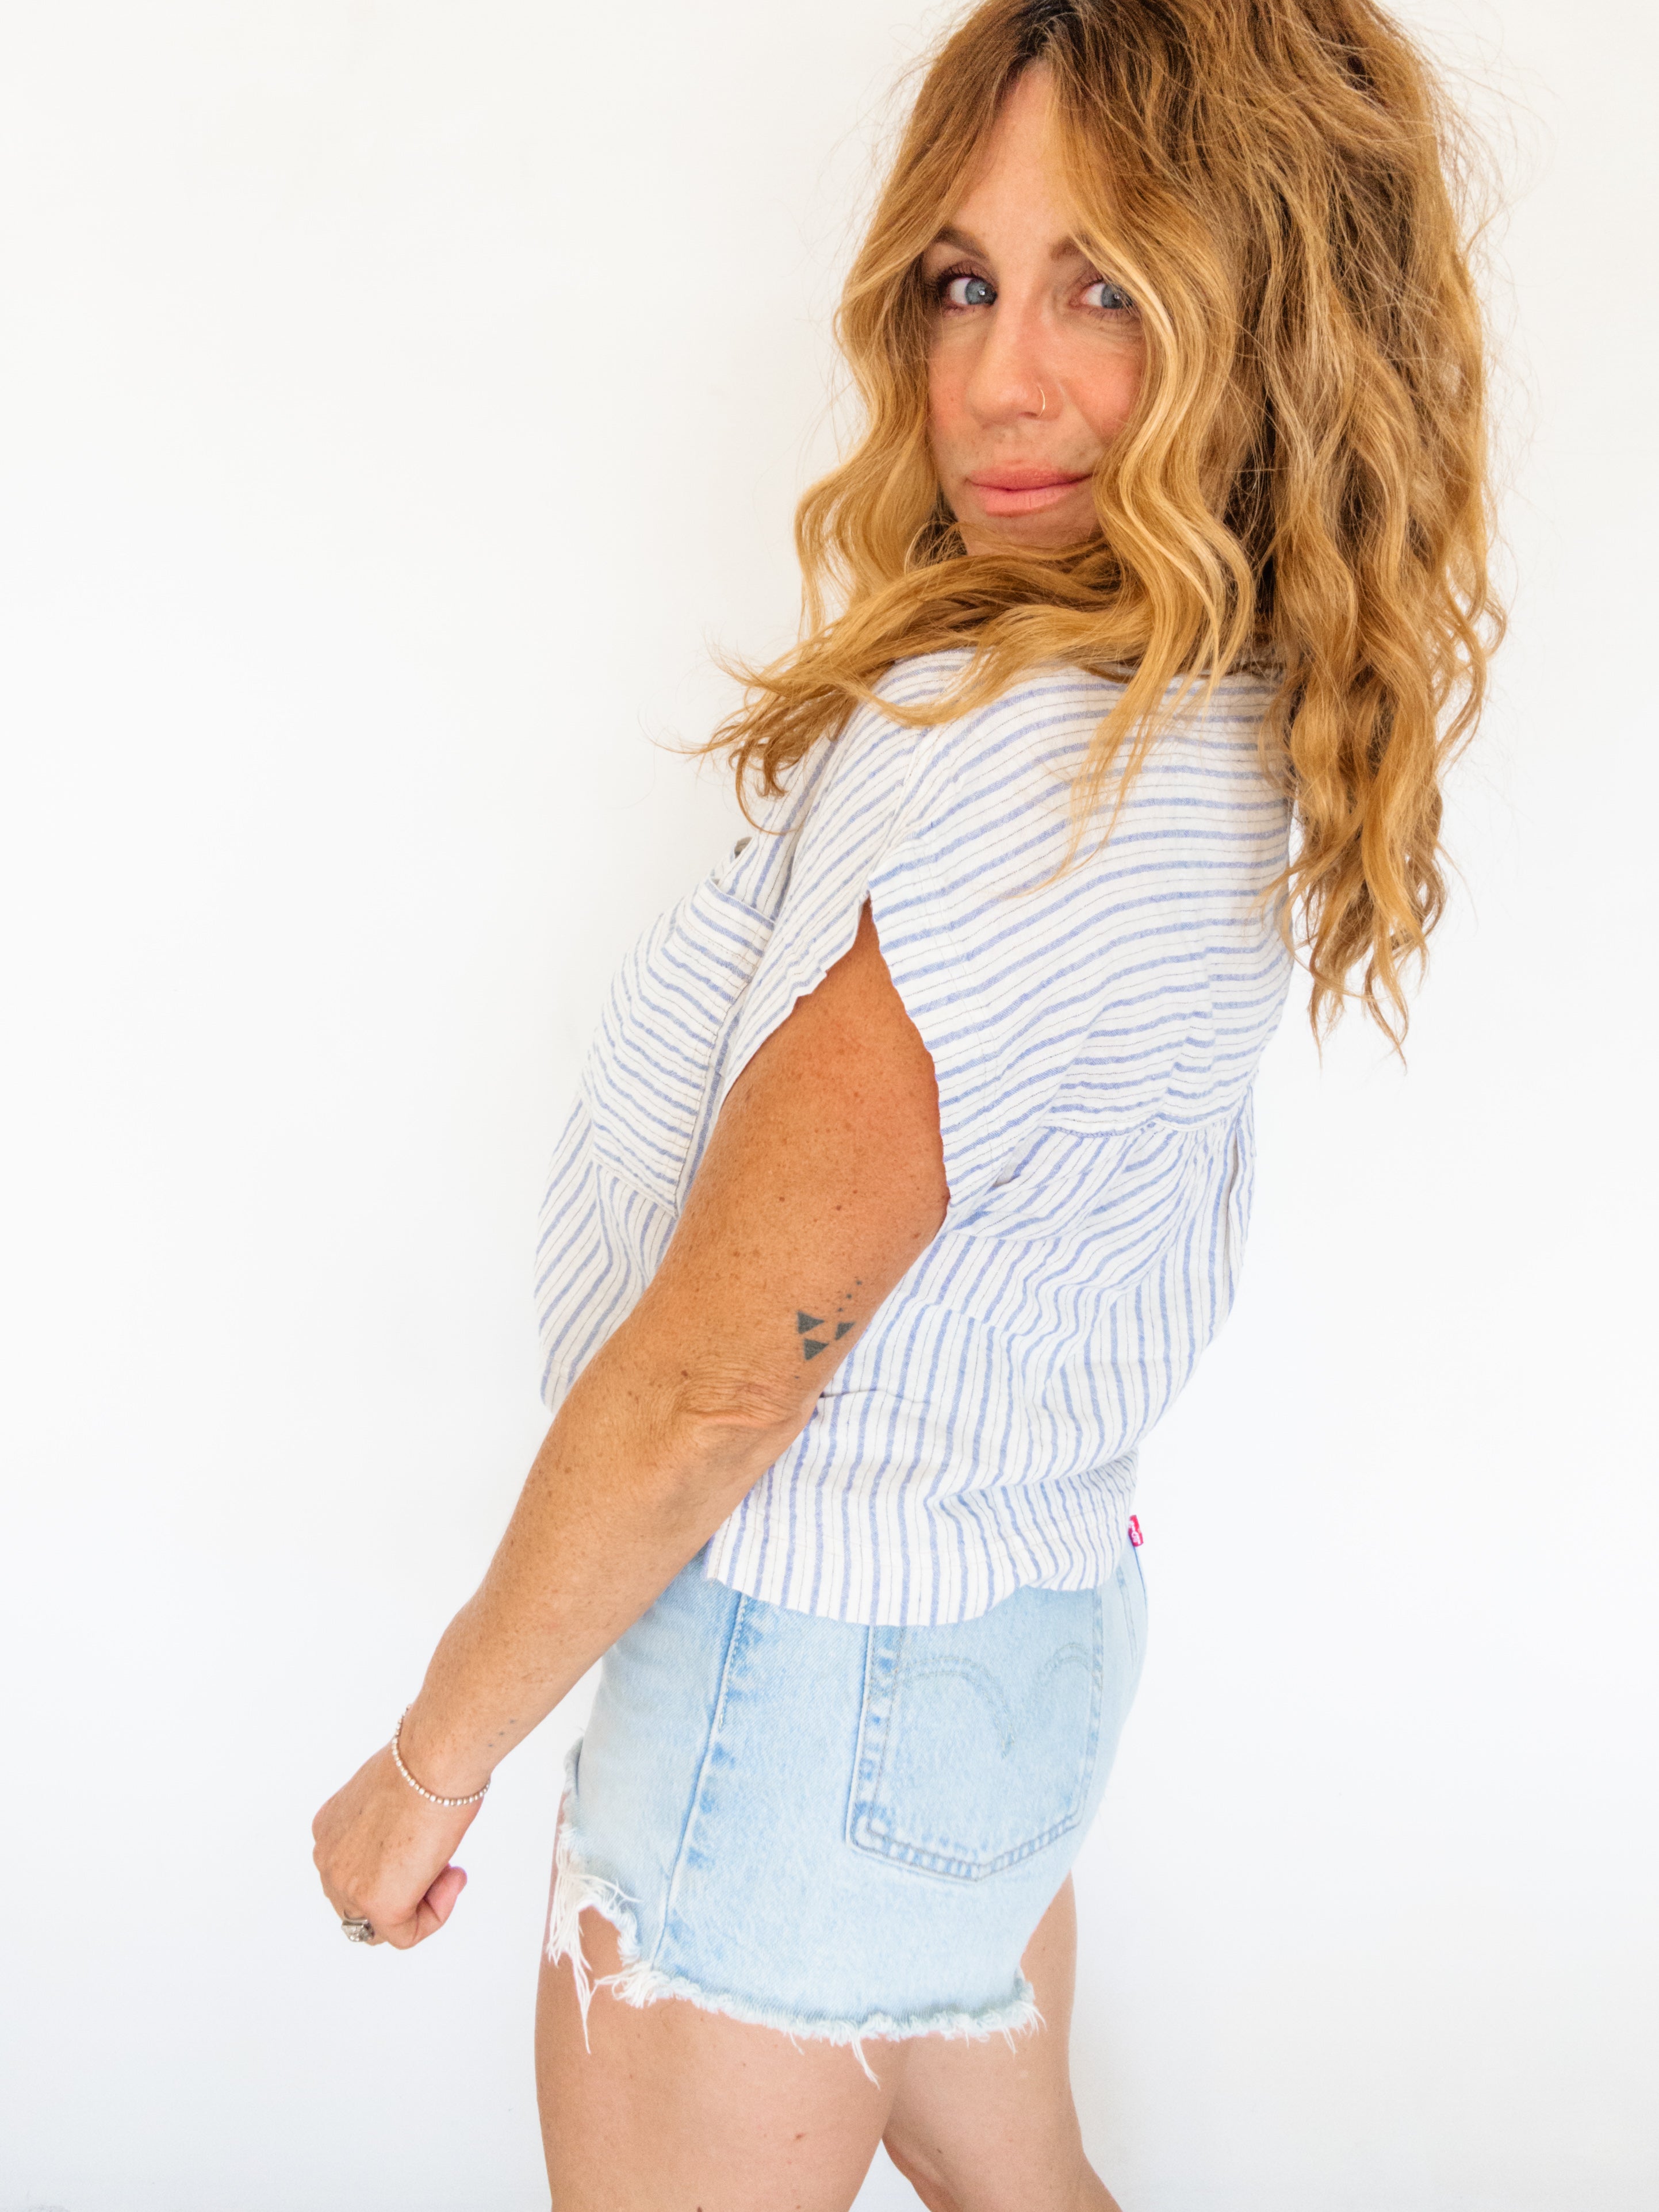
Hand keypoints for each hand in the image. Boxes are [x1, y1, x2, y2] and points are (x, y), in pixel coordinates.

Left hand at [312, 1743, 477, 1949]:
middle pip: (364, 1904)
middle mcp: (328, 1859)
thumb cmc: (427, 1763)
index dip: (399, 1868)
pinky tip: (452, 1878)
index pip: (356, 1873)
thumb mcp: (392, 1798)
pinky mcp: (376, 1904)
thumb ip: (387, 1829)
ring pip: (383, 1924)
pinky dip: (435, 1915)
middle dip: (408, 1888)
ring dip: (422, 1903)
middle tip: (442, 1862)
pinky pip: (405, 1935)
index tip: (428, 1845)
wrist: (434, 1759)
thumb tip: (409, 1849)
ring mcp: (347, 1885)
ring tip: (449, 1869)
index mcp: (329, 1830)